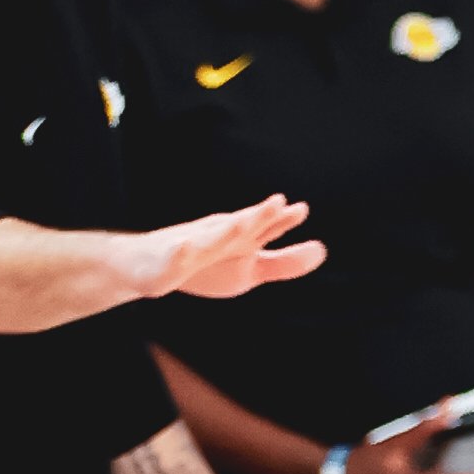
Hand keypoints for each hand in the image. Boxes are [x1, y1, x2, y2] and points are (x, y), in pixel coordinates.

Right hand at [138, 198, 326, 301]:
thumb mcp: (251, 269)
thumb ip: (285, 263)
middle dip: (256, 216)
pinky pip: (174, 255)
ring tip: (238, 222)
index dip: (281, 219)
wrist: (150, 265)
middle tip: (276, 204)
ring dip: (222, 230)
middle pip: (240, 225)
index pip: (263, 227)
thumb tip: (322, 251)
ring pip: (208, 237)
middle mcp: (217, 236)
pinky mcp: (168, 260)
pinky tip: (183, 247)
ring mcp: (191, 246)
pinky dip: (179, 251)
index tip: (299, 210)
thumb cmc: (205, 265)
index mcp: (238, 239)